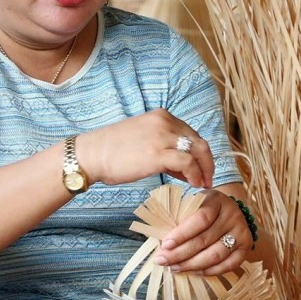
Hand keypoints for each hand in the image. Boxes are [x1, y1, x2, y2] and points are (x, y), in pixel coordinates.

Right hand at [76, 108, 214, 188]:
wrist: (92, 154)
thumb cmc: (113, 151)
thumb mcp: (144, 141)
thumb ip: (165, 148)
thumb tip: (183, 167)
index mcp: (161, 116)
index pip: (190, 133)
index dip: (199, 152)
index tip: (200, 168)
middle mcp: (165, 122)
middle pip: (198, 141)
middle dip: (207, 162)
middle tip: (208, 178)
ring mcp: (162, 136)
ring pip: (197, 151)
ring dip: (204, 169)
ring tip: (202, 184)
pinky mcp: (158, 153)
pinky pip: (188, 163)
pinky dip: (195, 174)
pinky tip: (193, 184)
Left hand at [155, 189, 250, 274]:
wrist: (230, 211)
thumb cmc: (204, 208)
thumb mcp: (193, 203)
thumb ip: (181, 217)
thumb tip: (162, 243)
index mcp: (217, 200)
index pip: (200, 219)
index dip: (182, 234)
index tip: (165, 245)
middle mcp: (233, 215)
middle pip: (205, 240)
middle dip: (180, 254)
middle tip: (162, 261)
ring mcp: (242, 232)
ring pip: (215, 255)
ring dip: (192, 265)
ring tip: (174, 268)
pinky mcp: (246, 247)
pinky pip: (228, 265)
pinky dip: (209, 271)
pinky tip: (193, 272)